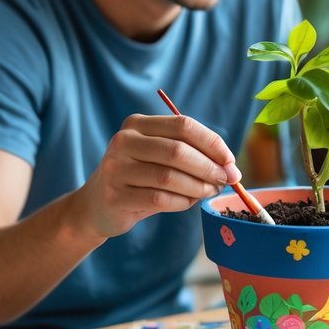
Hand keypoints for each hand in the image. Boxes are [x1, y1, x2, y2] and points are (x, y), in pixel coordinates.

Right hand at [76, 113, 241, 239]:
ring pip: (169, 177)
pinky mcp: (115, 196)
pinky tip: (188, 202)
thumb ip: (191, 155)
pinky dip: (182, 201)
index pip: (183, 126)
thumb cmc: (140, 177)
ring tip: (210, 191)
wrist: (97, 204)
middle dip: (209, 167)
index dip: (212, 143)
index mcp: (137, 124)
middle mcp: (123, 141)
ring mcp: (116, 169)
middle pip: (177, 151)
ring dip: (198, 187)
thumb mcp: (159, 156)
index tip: (230, 161)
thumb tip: (231, 168)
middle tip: (227, 180)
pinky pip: (159, 199)